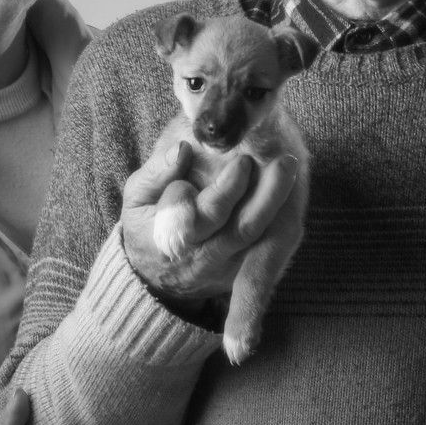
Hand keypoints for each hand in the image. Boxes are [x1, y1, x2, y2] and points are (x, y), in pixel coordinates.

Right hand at [122, 141, 298, 305]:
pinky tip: (287, 191)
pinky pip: (264, 248)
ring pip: (258, 239)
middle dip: (266, 193)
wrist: (152, 276)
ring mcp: (223, 269)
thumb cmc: (144, 225)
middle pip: (242, 228)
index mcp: (171, 238)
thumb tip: (183, 148)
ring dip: (277, 203)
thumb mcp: (137, 197)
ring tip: (289, 168)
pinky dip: (278, 219)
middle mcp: (201, 258)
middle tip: (281, 162)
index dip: (227, 187)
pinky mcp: (238, 272)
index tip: (243, 159)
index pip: (205, 213)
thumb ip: (156, 172)